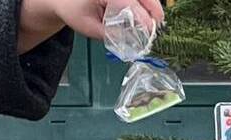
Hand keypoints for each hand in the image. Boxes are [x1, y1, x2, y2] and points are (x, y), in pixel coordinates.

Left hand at [20, 0, 162, 48]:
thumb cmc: (73, 10)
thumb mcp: (89, 27)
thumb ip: (109, 35)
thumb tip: (128, 44)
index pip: (129, 3)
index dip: (142, 18)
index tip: (149, 30)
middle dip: (152, 8)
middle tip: (158, 23)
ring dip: (150, 5)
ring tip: (155, 19)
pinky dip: (144, 3)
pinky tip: (148, 13)